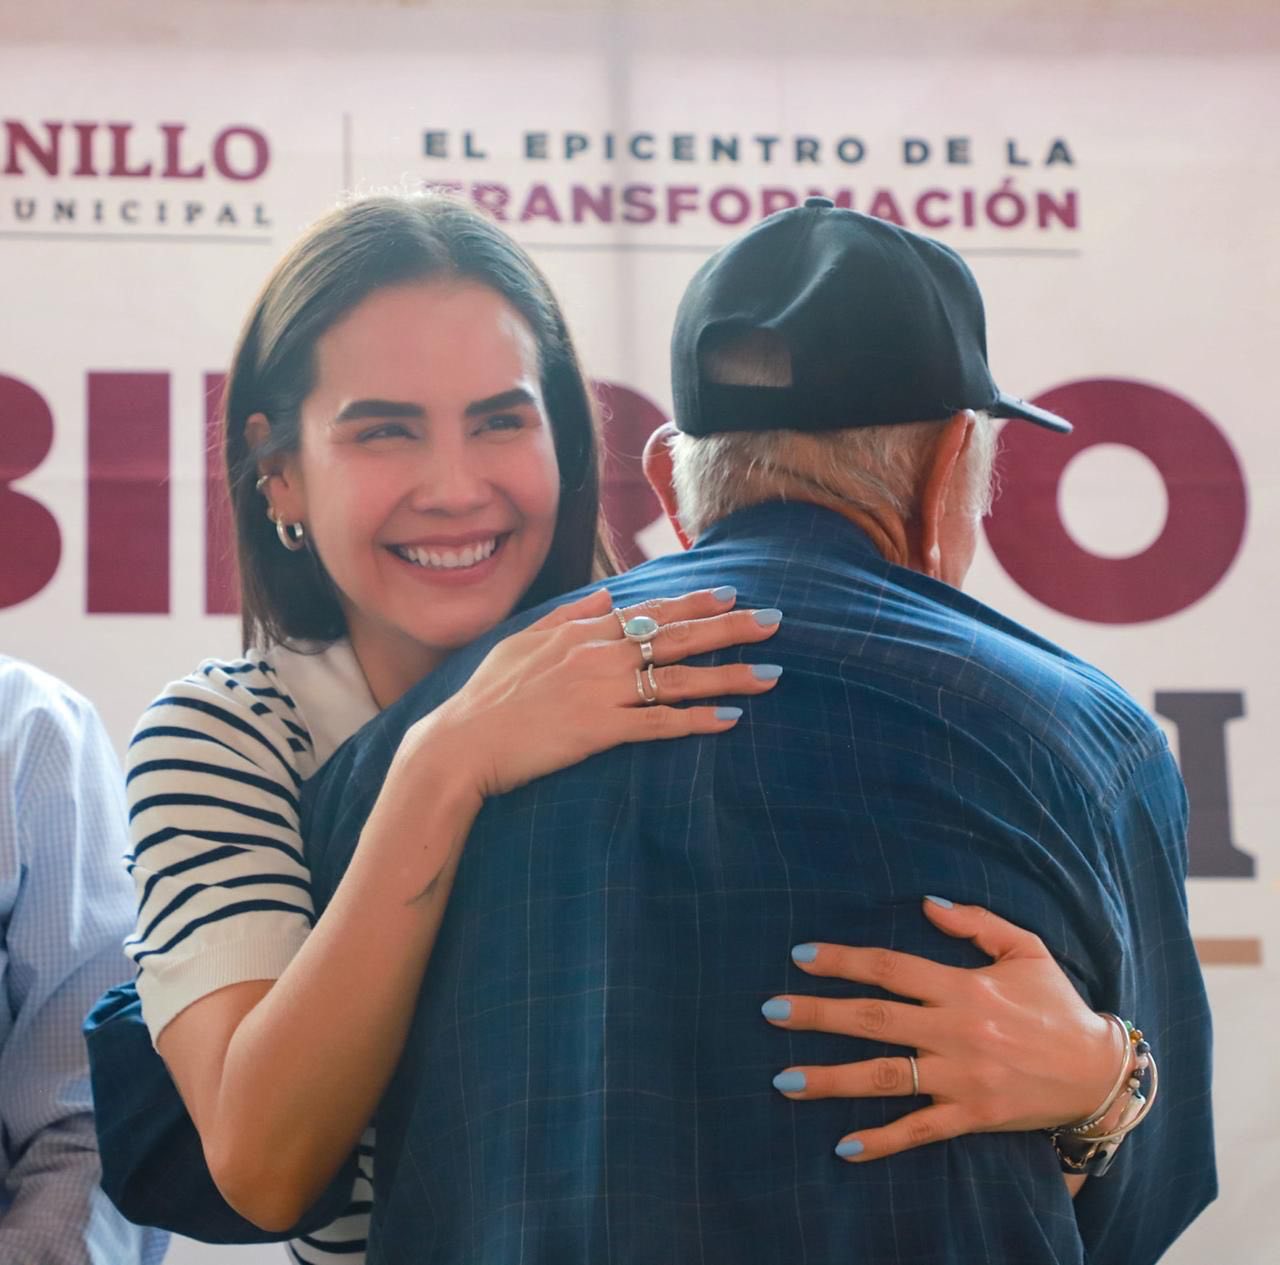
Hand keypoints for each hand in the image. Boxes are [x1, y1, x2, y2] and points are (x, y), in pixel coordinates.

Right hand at [407, 585, 782, 800]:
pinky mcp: (600, 729)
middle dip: (731, 628)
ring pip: (678, 679)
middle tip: (775, 622)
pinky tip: (729, 721)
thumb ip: (569, 616)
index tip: (729, 593)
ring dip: (729, 676)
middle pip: (677, 636)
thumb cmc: (488, 695)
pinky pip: (658, 723)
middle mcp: (598, 654)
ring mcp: (601, 691)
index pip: (649, 611)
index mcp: (582, 631)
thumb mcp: (523, 642)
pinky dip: (695, 721)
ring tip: (770, 675)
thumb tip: (606, 595)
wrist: (461, 742)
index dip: (693, 602)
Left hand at [762, 898, 1119, 1161]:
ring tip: (784, 1081)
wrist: (1100, 1072)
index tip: (801, 956)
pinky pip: (919, 1130)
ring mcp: (962, 1077)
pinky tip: (842, 1146)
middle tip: (770, 1010)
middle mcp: (957, 1030)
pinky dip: (881, 1140)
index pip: (891, 967)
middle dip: (818, 1014)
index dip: (844, 960)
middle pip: (874, 1018)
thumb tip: (925, 902)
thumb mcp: (1025, 948)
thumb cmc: (1057, 1004)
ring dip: (832, 1079)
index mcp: (963, 986)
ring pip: (886, 1076)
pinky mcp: (973, 1116)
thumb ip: (975, 921)